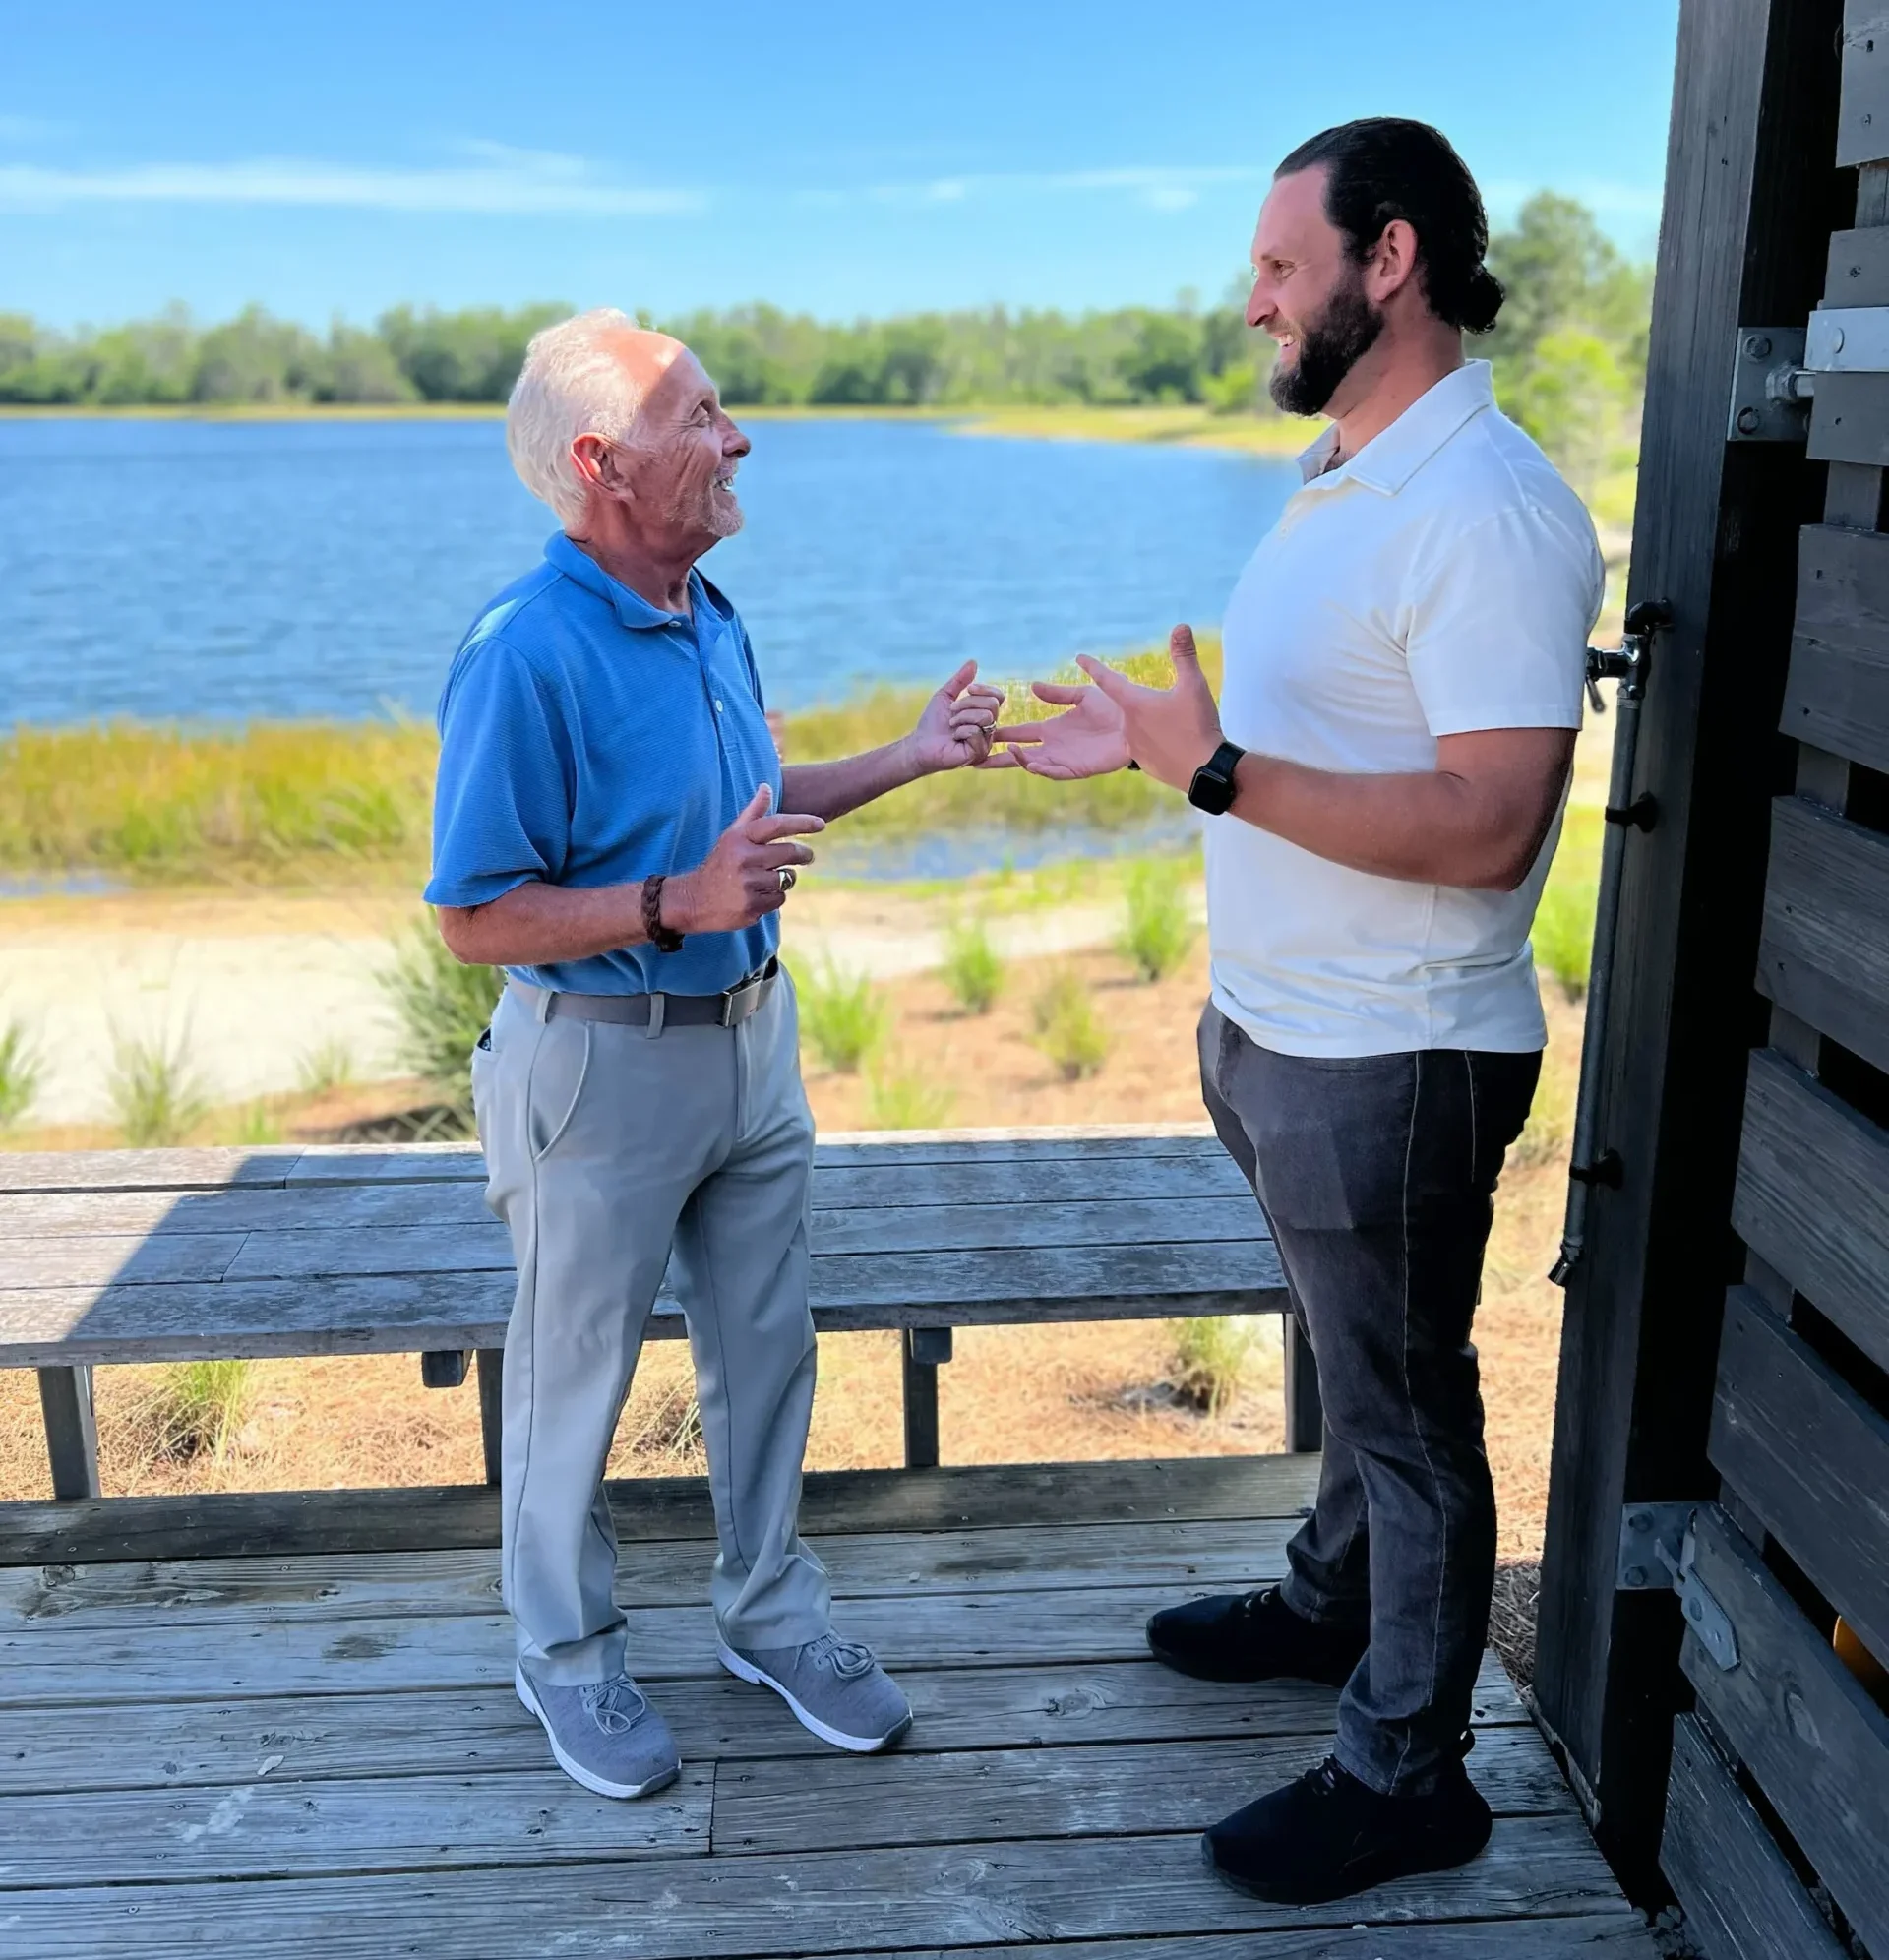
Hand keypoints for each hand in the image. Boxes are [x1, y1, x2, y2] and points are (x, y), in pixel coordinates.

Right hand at [665, 785, 823, 933]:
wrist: (693, 899)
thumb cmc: (720, 863)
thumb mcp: (732, 836)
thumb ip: (752, 813)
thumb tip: (766, 787)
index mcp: (739, 838)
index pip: (777, 825)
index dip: (802, 823)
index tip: (821, 824)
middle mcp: (743, 859)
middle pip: (789, 852)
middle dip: (803, 854)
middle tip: (807, 856)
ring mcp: (747, 884)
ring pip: (787, 878)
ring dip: (785, 878)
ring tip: (767, 879)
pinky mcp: (751, 906)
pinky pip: (779, 899)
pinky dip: (775, 897)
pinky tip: (758, 895)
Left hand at [903, 660, 1005, 772]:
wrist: (920, 744)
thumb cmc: (932, 723)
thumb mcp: (945, 696)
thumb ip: (960, 680)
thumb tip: (973, 662)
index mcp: (983, 715)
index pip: (998, 697)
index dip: (985, 690)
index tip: (969, 689)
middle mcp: (988, 728)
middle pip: (992, 705)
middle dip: (968, 703)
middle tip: (952, 711)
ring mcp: (985, 742)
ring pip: (985, 717)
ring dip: (962, 717)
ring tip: (951, 724)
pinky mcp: (979, 753)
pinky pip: (977, 732)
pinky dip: (961, 731)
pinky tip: (954, 737)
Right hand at [982, 676, 1131, 779]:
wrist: (1135, 722)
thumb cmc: (1113, 708)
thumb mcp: (1082, 695)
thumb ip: (1057, 693)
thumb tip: (1032, 686)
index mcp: (1052, 729)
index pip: (1021, 733)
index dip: (1003, 734)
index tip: (984, 732)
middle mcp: (1053, 746)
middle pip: (1020, 755)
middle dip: (999, 757)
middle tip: (977, 758)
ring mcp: (1064, 759)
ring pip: (1034, 764)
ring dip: (1020, 761)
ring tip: (1008, 753)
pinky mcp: (1077, 769)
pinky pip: (1055, 772)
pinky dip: (1042, 769)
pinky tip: (1031, 763)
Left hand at [1073, 624, 1223, 792]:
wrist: (1204, 770)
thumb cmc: (1197, 725)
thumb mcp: (1194, 685)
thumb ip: (1184, 655)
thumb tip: (1180, 626)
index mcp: (1134, 704)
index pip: (1108, 680)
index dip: (1094, 667)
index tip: (1079, 658)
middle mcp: (1128, 726)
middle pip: (1127, 706)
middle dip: (1139, 701)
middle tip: (1158, 702)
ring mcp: (1135, 747)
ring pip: (1136, 728)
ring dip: (1148, 723)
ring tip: (1168, 723)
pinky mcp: (1145, 764)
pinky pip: (1145, 747)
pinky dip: (1155, 741)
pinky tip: (1168, 743)